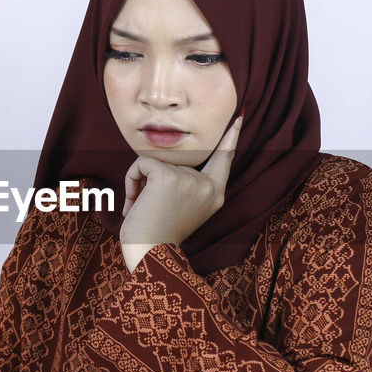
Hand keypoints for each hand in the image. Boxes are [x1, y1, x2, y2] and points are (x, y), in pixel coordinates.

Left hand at [119, 115, 241, 270]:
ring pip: (156, 161)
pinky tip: (133, 203)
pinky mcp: (167, 177)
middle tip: (147, 207)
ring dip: (140, 183)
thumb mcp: (184, 207)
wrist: (149, 254)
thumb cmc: (159, 235)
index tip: (240, 116)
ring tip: (140, 208)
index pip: (224, 158)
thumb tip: (168, 160)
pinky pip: (142, 163)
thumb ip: (187, 183)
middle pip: (176, 160)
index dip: (231, 137)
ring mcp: (189, 180)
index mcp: (215, 194)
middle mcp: (207, 186)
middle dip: (155, 179)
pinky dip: (131, 180)